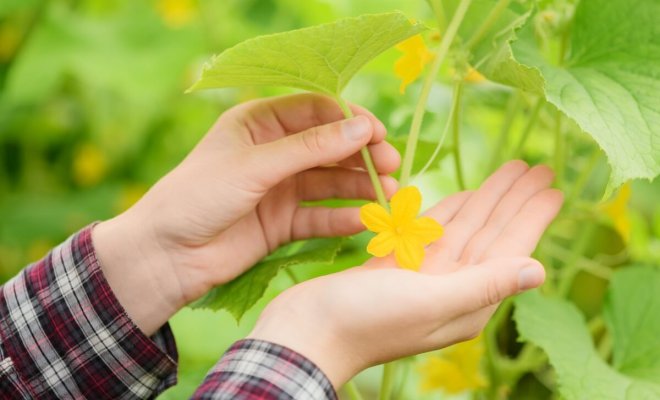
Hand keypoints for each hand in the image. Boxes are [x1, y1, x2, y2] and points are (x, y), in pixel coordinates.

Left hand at [92, 94, 399, 333]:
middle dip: (360, 155)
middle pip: (328, 147)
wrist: (167, 255)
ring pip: (328, 182)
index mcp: (259, 122)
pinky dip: (341, 218)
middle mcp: (272, 152)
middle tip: (392, 165)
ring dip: (358, 187)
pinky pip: (318, 216)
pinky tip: (363, 221)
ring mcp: (278, 188)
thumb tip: (362, 127)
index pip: (315, 110)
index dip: (348, 119)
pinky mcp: (281, 222)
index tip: (378, 133)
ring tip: (389, 195)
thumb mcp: (255, 166)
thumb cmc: (198, 196)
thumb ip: (310, 149)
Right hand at [249, 161, 562, 386]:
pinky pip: (434, 232)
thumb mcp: (429, 302)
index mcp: (467, 301)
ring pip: (464, 229)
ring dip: (486, 199)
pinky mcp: (398, 265)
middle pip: (491, 235)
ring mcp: (424, 276)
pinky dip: (451, 212)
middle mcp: (452, 288)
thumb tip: (539, 271)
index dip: (531, 216)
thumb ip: (484, 285)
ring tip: (510, 170)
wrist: (307, 331)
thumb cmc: (365, 321)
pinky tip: (467, 195)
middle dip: (513, 200)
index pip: (509, 250)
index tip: (552, 186)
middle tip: (538, 167)